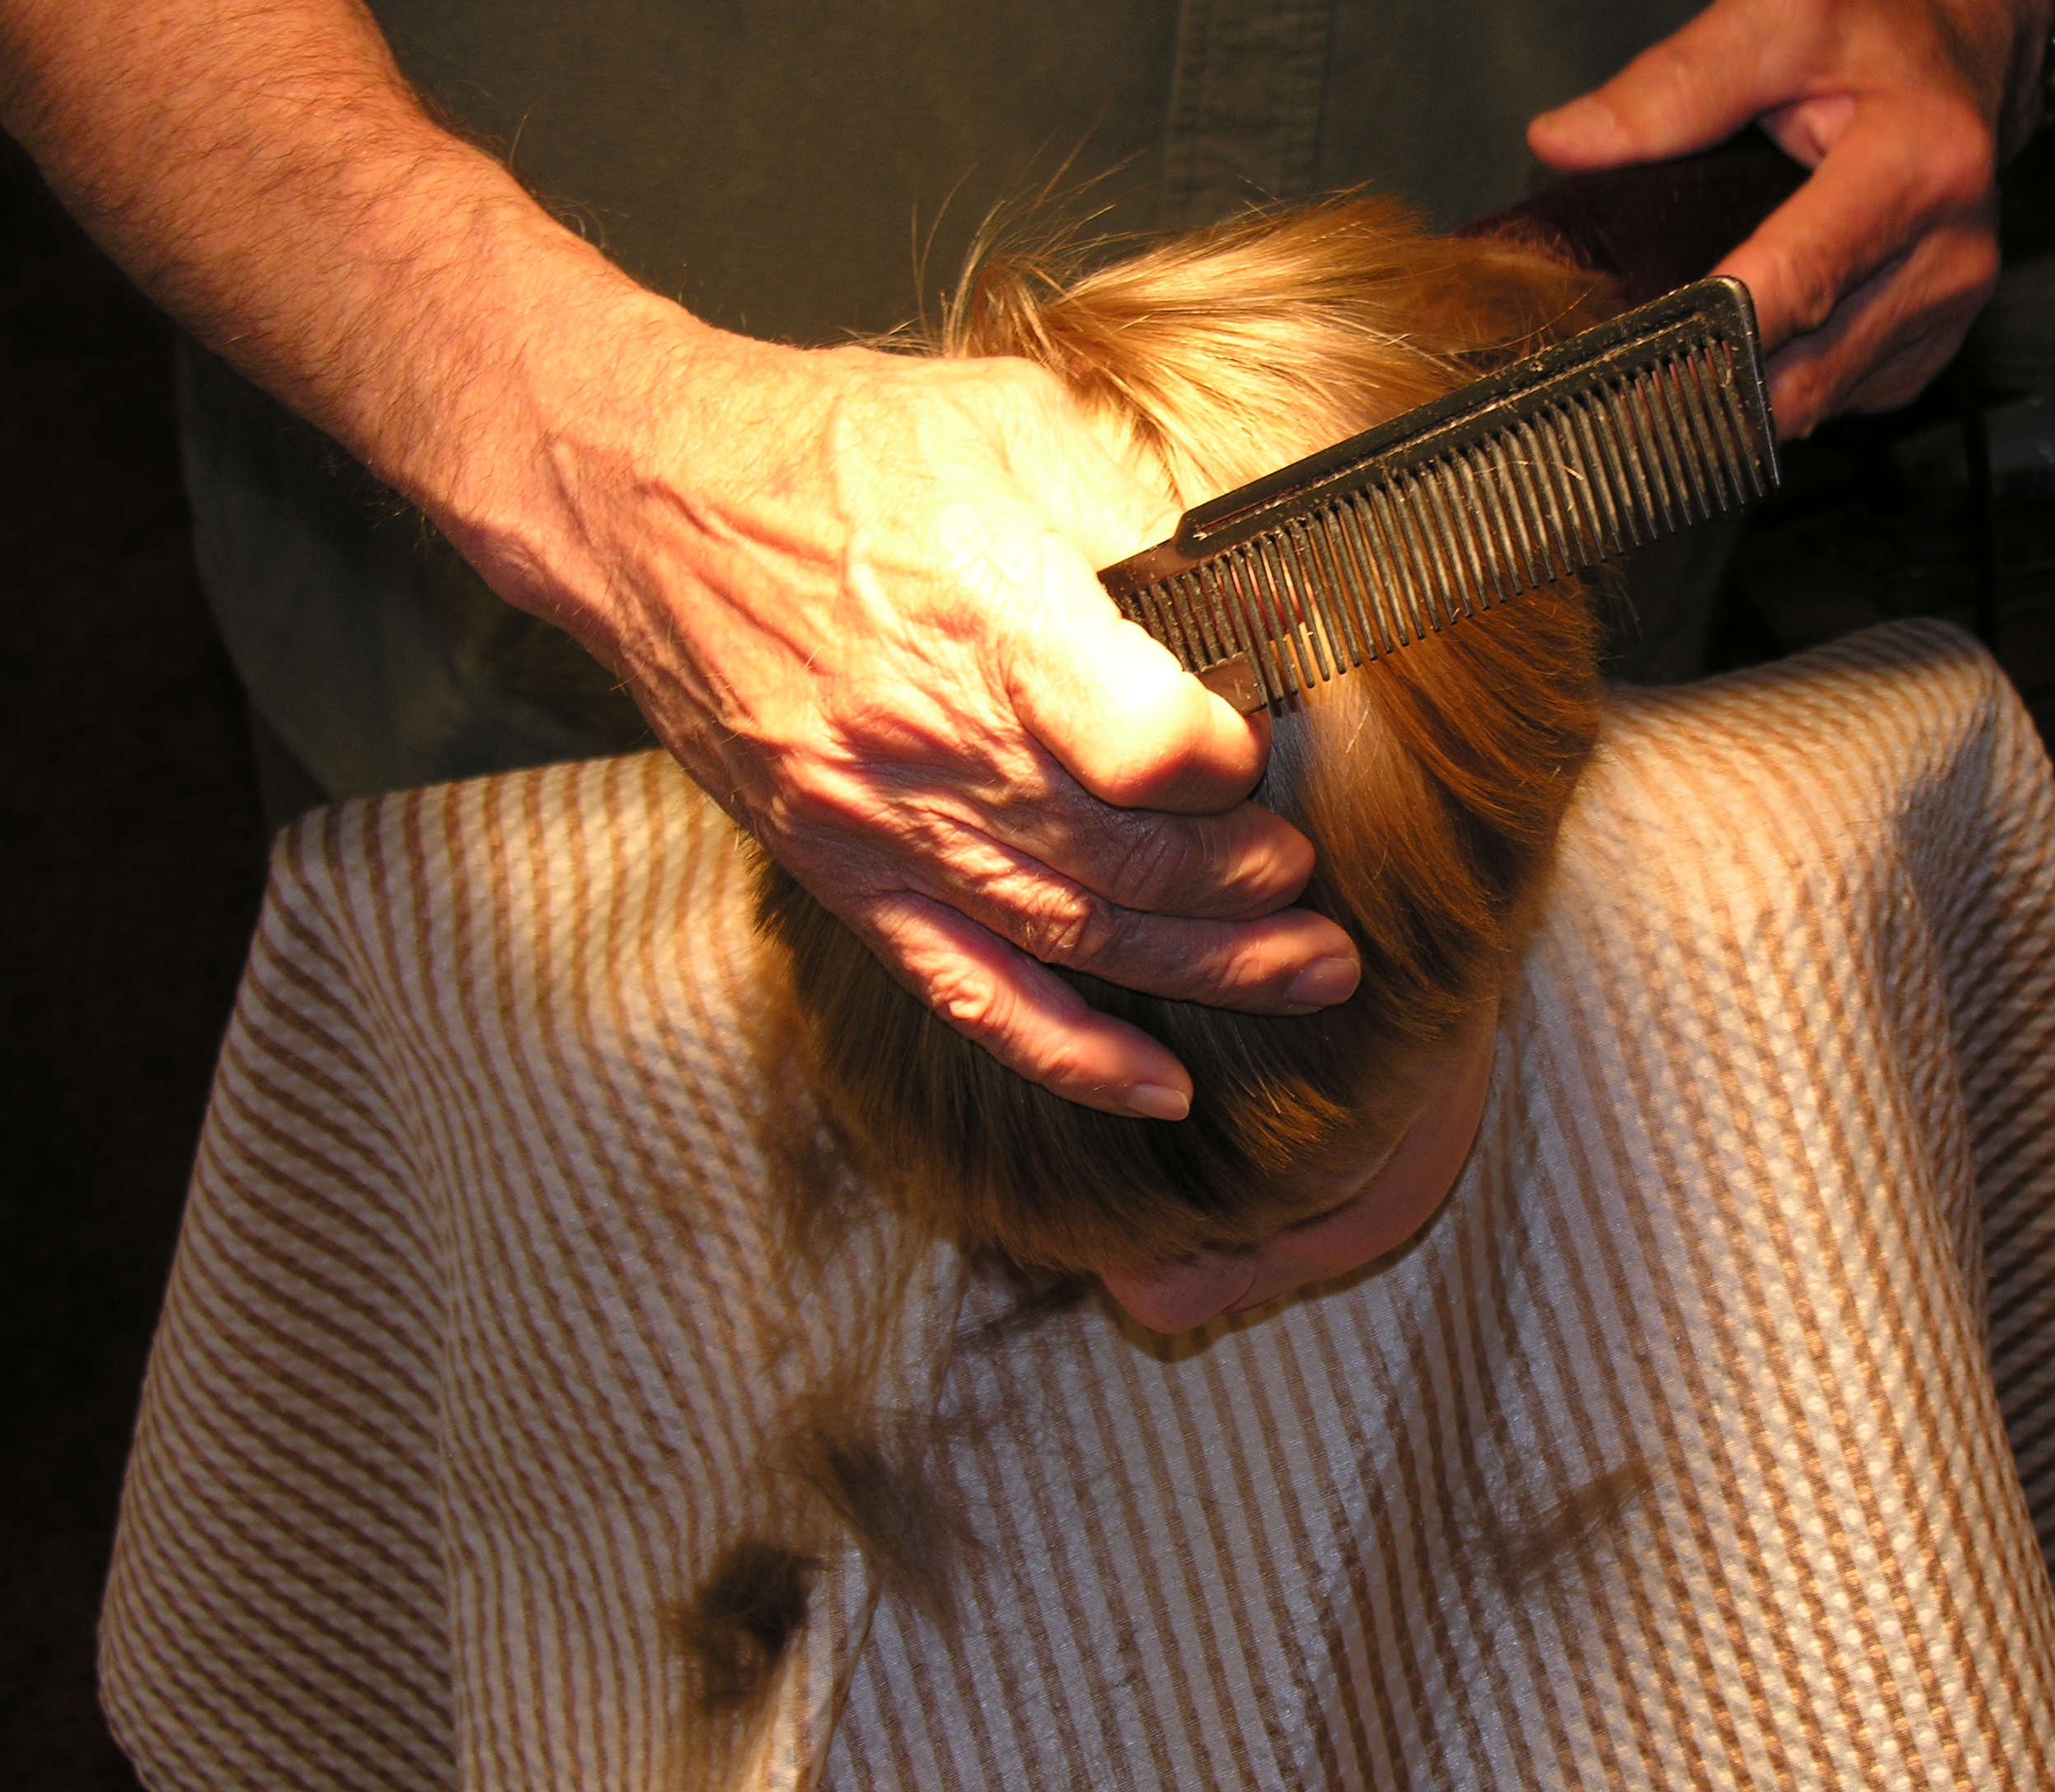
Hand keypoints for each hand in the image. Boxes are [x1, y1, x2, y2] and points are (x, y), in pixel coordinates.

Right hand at [0, 0, 1359, 1119]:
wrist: (642, 498)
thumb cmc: (839, 449)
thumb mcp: (1013, 418)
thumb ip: (1142, 506)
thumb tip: (1264, 578)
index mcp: (984, 612)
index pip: (1139, 738)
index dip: (1224, 763)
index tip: (1270, 752)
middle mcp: (930, 737)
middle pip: (1123, 860)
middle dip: (1248, 890)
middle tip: (1322, 892)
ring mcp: (881, 824)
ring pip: (1070, 934)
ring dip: (1202, 970)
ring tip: (1307, 973)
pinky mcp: (845, 875)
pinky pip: (968, 991)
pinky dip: (1068, 1052)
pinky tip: (1156, 1084)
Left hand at [1529, 0, 2050, 432]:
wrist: (1975, 47)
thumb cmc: (1885, 27)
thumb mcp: (1784, 17)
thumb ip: (1676, 84)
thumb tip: (1567, 142)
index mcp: (1919, 168)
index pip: (1795, 287)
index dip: (1710, 343)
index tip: (1632, 375)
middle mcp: (1949, 253)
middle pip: (1805, 374)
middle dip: (1711, 393)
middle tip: (1621, 397)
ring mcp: (1948, 308)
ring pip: (1820, 402)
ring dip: (1744, 402)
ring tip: (1674, 372)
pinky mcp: (1933, 344)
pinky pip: (1842, 400)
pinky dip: (1784, 391)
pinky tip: (1746, 355)